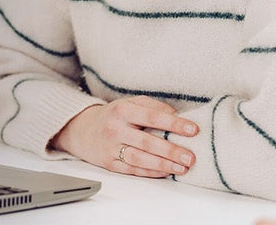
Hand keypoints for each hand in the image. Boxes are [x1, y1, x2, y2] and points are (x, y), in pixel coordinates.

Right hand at [50, 96, 198, 177]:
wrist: (81, 129)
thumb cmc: (113, 116)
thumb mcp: (130, 103)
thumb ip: (153, 106)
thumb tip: (178, 117)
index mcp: (122, 110)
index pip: (152, 117)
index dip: (174, 124)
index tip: (194, 130)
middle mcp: (114, 129)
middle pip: (147, 142)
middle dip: (171, 150)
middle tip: (190, 157)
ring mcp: (110, 148)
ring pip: (140, 159)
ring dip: (163, 164)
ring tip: (182, 168)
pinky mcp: (109, 163)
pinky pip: (132, 170)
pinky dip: (151, 172)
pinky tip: (165, 172)